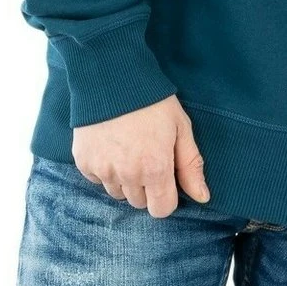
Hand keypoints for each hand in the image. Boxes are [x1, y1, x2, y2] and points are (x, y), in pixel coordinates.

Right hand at [72, 95, 209, 216]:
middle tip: (146, 155)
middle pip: (139, 202)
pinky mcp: (84, 162)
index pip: (161, 209)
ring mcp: (103, 169)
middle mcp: (127, 175)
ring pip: (117, 192)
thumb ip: (190, 165)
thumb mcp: (180, 127)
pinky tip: (110, 144)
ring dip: (124, 179)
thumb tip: (202, 197)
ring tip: (127, 148)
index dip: (166, 196)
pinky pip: (97, 179)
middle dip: (146, 186)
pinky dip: (104, 168)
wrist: (112, 76)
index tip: (165, 176)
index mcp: (155, 168)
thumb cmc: (152, 100)